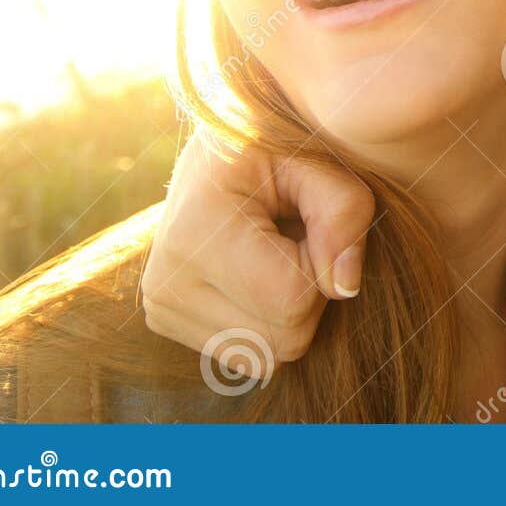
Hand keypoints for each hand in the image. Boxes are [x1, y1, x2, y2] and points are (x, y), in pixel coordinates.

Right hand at [140, 131, 374, 367]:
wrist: (221, 148)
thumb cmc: (279, 149)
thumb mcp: (320, 161)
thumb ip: (344, 213)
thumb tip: (345, 288)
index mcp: (197, 233)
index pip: (291, 298)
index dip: (323, 266)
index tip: (312, 225)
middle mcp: (166, 282)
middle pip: (283, 340)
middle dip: (310, 293)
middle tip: (297, 238)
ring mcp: (161, 308)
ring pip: (268, 356)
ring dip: (290, 309)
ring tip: (274, 251)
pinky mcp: (166, 321)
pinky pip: (248, 355)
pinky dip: (266, 320)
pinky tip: (255, 272)